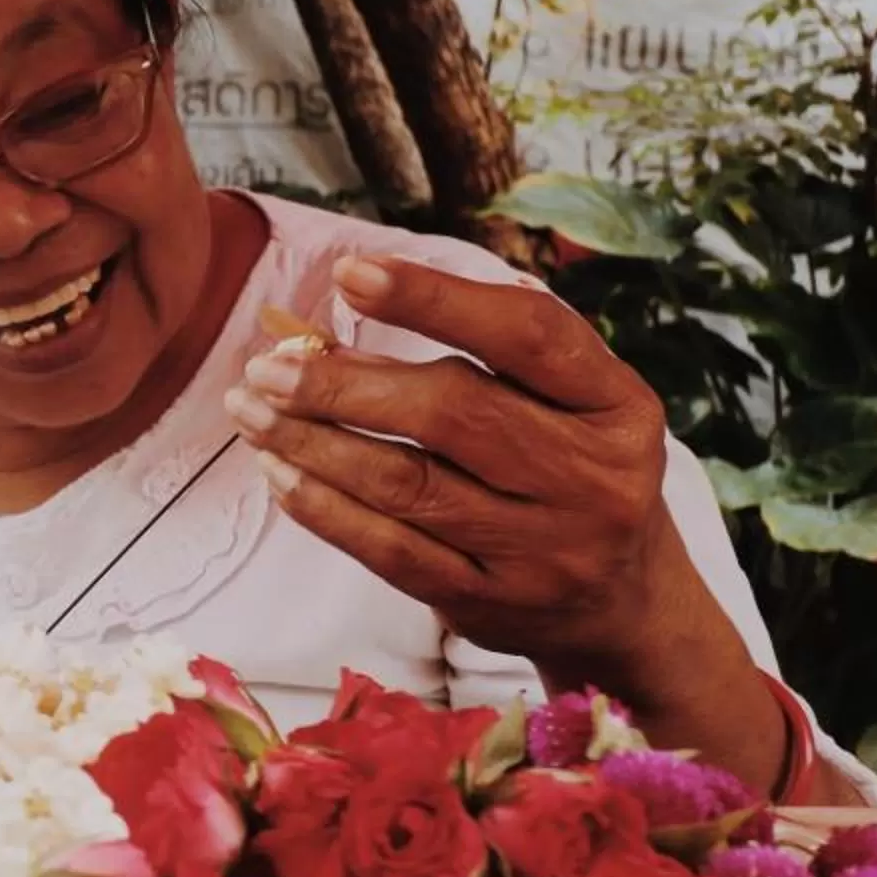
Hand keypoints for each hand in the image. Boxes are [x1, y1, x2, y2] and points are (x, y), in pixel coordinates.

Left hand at [224, 256, 790, 790]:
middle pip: (453, 414)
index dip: (435, 298)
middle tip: (269, 365)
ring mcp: (542, 549)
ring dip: (314, 442)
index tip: (350, 273)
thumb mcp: (575, 403)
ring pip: (408, 484)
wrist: (625, 603)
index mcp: (618, 406)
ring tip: (252, 411)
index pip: (528, 335)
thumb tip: (350, 305)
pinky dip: (325, 509)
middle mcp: (592, 478)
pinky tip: (279, 474)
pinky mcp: (491, 603)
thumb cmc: (574, 471)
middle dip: (345, 384)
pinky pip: (391, 551)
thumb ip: (494, 354)